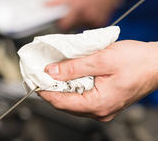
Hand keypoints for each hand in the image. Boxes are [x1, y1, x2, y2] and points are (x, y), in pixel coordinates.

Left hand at [38, 40, 157, 121]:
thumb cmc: (138, 61)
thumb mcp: (101, 60)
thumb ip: (73, 67)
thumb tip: (51, 72)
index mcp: (99, 104)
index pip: (61, 103)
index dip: (44, 91)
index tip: (33, 81)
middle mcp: (101, 110)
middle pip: (65, 103)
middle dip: (51, 89)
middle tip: (40, 74)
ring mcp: (103, 107)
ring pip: (73, 100)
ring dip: (61, 87)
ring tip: (52, 73)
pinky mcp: (105, 100)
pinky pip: (82, 96)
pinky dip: (72, 86)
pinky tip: (68, 76)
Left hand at [46, 0, 121, 29]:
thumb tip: (45, 5)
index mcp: (77, 7)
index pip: (62, 25)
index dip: (58, 24)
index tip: (57, 22)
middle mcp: (85, 16)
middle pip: (70, 28)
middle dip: (67, 23)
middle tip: (67, 16)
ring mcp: (93, 20)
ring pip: (79, 28)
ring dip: (76, 23)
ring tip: (80, 12)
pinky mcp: (100, 23)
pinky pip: (88, 28)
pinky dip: (86, 23)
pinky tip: (88, 14)